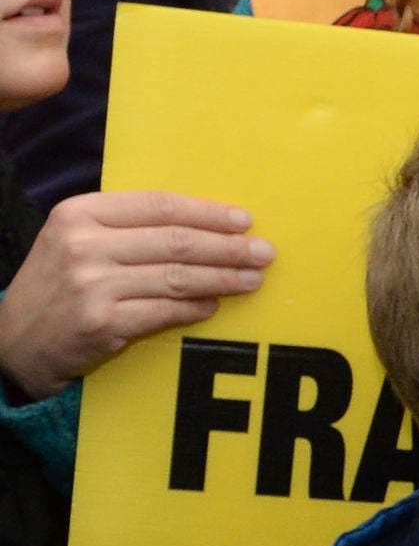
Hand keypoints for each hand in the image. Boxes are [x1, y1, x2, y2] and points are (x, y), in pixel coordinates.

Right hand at [0, 192, 271, 397]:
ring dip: (223, 278)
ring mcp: (91, 285)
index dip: (208, 213)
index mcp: (80, 213)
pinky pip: (164, 311)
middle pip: (175, 241)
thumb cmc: (59, 284)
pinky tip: (215, 305)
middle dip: (228, 247)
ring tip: (253, 280)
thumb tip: (205, 226)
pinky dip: (195, 308)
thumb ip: (127, 228)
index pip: (159, 206)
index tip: (244, 221)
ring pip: (176, 276)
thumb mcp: (78, 240)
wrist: (13, 339)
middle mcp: (84, 245)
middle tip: (265, 253)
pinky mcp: (101, 322)